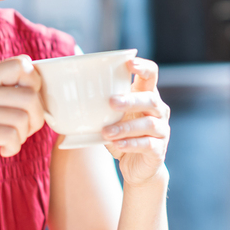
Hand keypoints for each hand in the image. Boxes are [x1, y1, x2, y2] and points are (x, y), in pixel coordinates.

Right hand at [0, 56, 43, 187]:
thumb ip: (14, 87)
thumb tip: (41, 73)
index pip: (21, 64)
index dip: (35, 84)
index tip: (29, 102)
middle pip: (29, 96)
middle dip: (36, 118)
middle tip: (25, 129)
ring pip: (22, 118)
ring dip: (23, 135)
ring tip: (10, 140)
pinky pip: (11, 136)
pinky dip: (14, 147)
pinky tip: (3, 149)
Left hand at [103, 58, 169, 186]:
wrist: (137, 167)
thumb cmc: (122, 136)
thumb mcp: (111, 118)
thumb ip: (100, 106)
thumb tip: (69, 93)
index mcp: (147, 97)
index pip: (152, 75)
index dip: (144, 67)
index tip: (129, 63)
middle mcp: (158, 111)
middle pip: (150, 99)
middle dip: (130, 100)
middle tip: (111, 102)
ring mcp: (161, 131)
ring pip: (148, 124)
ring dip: (125, 127)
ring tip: (106, 132)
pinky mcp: (158, 150)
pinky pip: (147, 144)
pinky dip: (130, 144)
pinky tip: (116, 144)